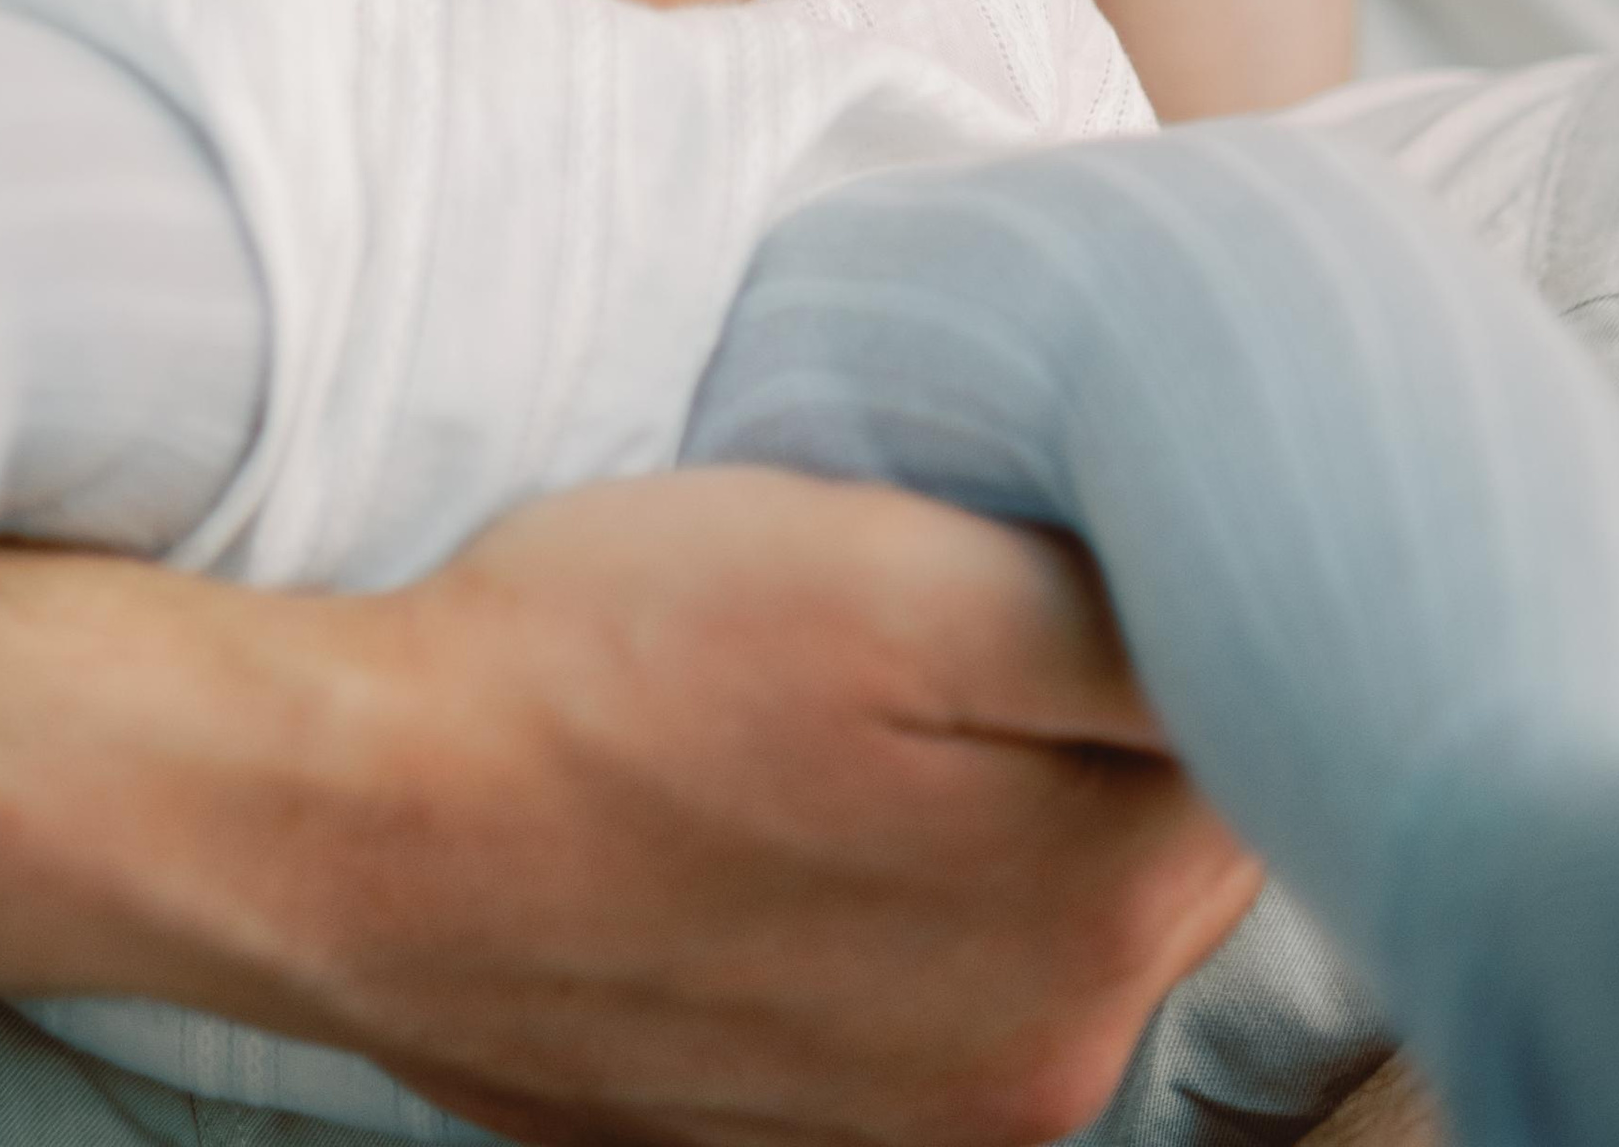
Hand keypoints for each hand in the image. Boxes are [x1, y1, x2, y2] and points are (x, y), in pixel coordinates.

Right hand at [0, 470, 1258, 1146]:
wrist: (357, 821)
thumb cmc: (606, 661)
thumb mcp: (886, 570)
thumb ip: (1116, 623)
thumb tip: (1261, 631)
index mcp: (1092, 929)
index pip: (1240, 731)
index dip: (1166, 604)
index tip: (1061, 531)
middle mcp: (1035, 1068)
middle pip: (1150, 842)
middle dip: (1086, 719)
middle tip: (941, 586)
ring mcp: (905, 1123)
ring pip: (1028, 915)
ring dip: (978, 807)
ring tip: (838, 700)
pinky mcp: (787, 1123)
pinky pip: (908, 987)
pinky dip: (878, 896)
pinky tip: (772, 809)